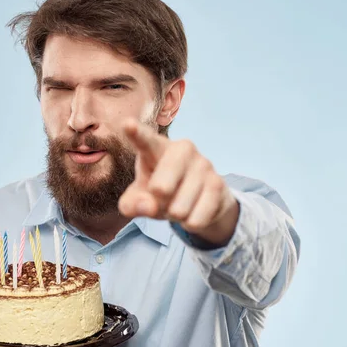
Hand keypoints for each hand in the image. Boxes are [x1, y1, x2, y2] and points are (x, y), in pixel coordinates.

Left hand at [118, 119, 238, 245]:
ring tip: (176, 207)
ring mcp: (203, 164)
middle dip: (160, 195)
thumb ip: (131, 204)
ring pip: (180, 205)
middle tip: (159, 195)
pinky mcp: (218, 183)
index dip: (136, 134)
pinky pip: (198, 215)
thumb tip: (148, 206)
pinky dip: (190, 222)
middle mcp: (182, 149)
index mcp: (156, 148)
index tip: (127, 124)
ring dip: (175, 214)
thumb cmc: (160, 193)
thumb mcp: (138, 200)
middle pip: (164, 180)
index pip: (145, 141)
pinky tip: (191, 216)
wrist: (199, 202)